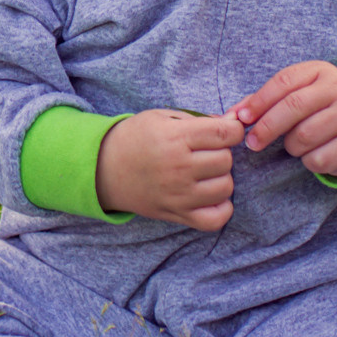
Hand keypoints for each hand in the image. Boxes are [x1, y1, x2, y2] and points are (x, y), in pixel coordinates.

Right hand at [94, 110, 240, 230]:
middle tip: (206, 152)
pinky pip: (215, 219)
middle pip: (226, 161)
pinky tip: (211, 196)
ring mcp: (177, 195)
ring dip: (221, 178)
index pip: (227, 134)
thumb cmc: (136, 138)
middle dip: (222, 153)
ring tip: (206, 173)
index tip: (225, 131)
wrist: (102, 168)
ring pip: (226, 188)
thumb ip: (200, 119)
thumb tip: (234, 122)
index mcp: (176, 138)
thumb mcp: (163, 117)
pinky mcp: (175, 215)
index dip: (233, 129)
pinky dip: (221, 209)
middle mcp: (178, 168)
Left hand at [230, 60, 336, 178]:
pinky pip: (318, 158)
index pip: (284, 81)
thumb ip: (261, 102)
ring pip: (304, 135)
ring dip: (291, 146)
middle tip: (252, 142)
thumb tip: (230, 116)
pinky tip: (313, 153)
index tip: (242, 118)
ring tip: (294, 144)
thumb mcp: (295, 95)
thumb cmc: (316, 109)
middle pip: (294, 107)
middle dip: (267, 127)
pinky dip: (308, 161)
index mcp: (320, 72)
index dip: (259, 101)